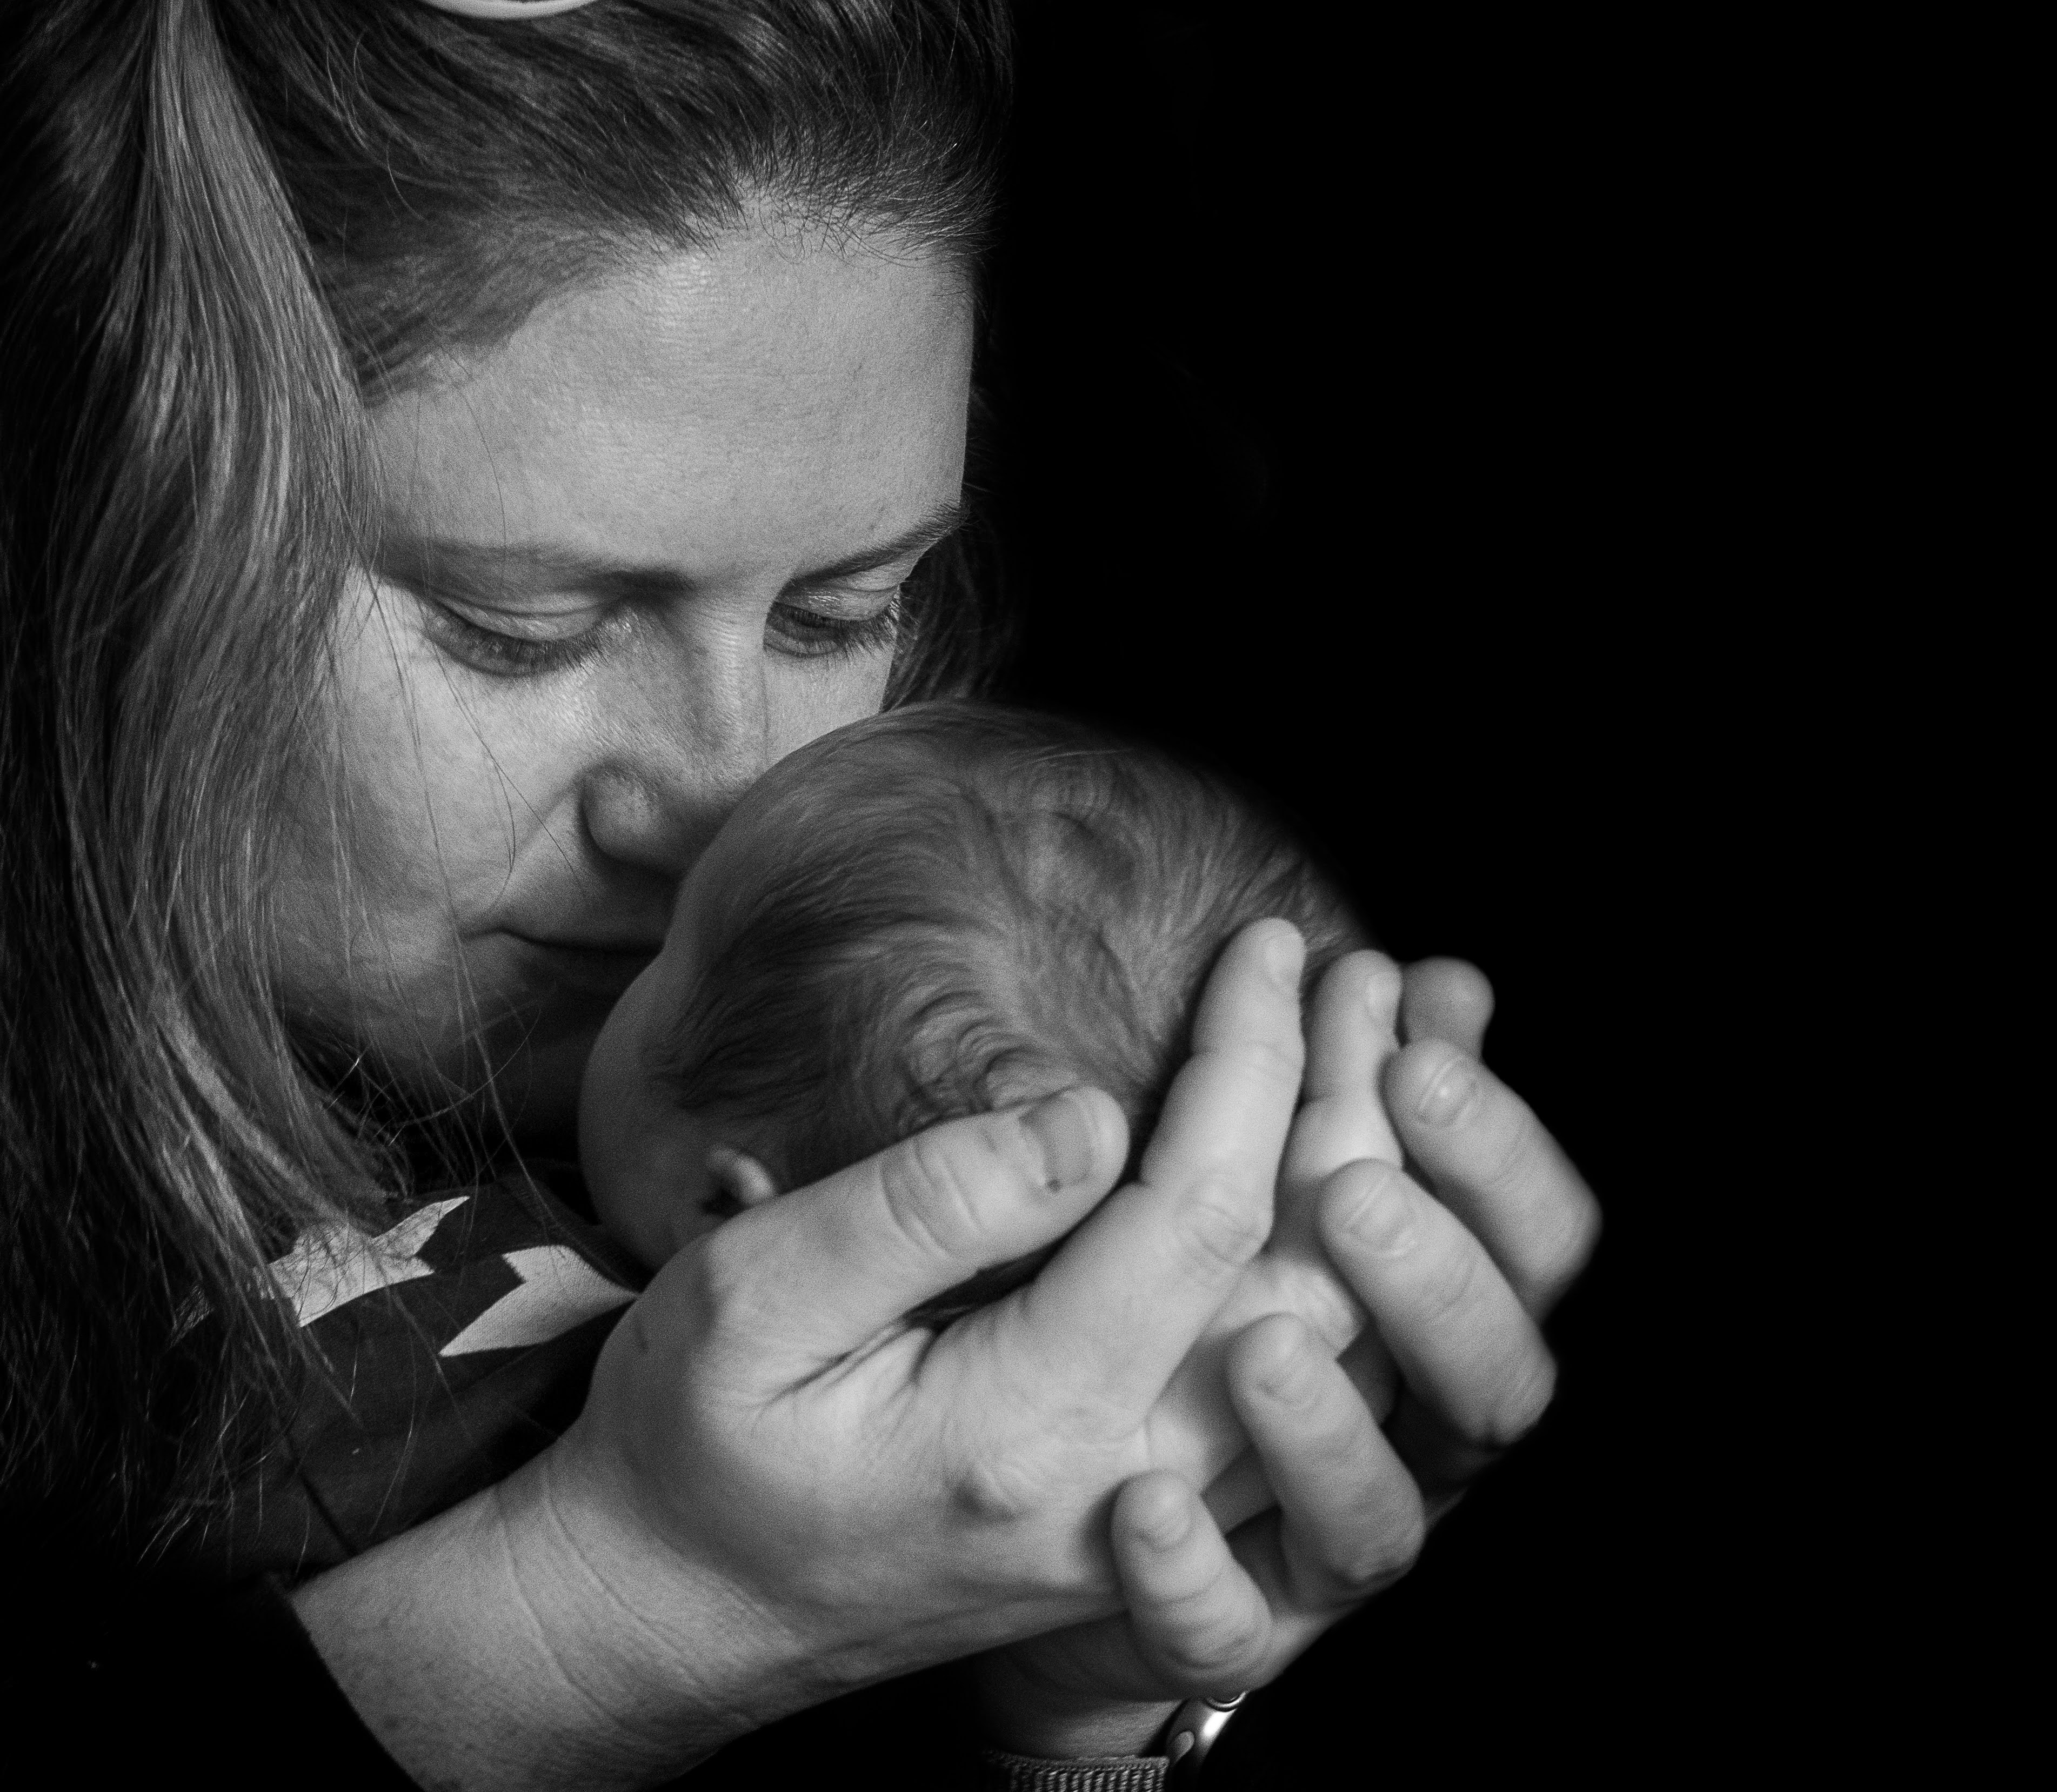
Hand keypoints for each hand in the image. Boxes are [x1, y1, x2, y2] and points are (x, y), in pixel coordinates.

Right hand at [295, 921, 1320, 1789]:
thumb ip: (921, 1206)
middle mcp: (1124, 1493)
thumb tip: (1089, 1117)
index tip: (1269, 944)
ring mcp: (1150, 1527)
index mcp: (1025, 1427)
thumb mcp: (748, 1304)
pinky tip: (1352, 1193)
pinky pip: (1300, 1416)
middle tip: (1366, 975)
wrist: (672, 1612)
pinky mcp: (1148, 1532)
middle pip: (1309, 1286)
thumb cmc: (691, 1443)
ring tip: (1386, 1055)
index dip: (1250, 1063)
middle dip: (1352, 1108)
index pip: (1202, 1216)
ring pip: (1332, 1359)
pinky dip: (1353, 1289)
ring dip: (1372, 1195)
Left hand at [977, 955, 1599, 1753]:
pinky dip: (1198, 1577)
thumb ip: (1367, 1092)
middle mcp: (1407, 1437)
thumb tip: (1428, 977)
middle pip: (1493, 1375)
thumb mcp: (1294, 1183)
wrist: (1087, 1503)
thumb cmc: (1208, 1299)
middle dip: (1442, 1268)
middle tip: (1354, 1181)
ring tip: (1259, 1348)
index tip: (1422, 1009)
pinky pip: (1229, 1633)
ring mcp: (1317, 1548)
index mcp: (1441, 1315)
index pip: (1528, 1235)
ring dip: (1330, 1429)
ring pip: (1380, 1516)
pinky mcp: (1225, 1630)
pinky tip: (1143, 1509)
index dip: (1495, 1135)